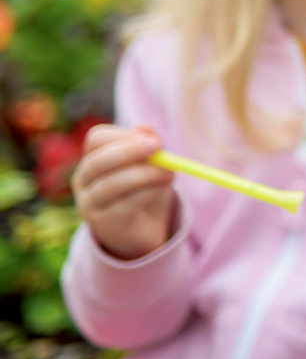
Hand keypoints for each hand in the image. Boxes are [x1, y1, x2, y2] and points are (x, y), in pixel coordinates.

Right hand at [71, 124, 175, 260]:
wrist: (142, 230)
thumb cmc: (144, 189)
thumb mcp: (150, 164)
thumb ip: (147, 146)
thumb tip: (144, 128)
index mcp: (92, 158)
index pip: (97, 139)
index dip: (124, 135)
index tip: (152, 139)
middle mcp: (83, 180)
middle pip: (98, 161)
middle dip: (129, 152)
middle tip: (158, 148)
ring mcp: (88, 204)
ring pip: (111, 184)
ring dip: (144, 175)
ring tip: (169, 172)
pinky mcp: (102, 224)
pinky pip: (123, 205)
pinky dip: (146, 193)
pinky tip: (162, 189)